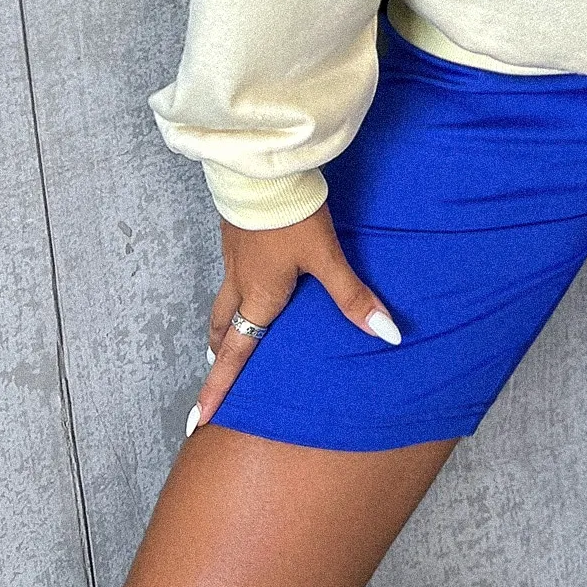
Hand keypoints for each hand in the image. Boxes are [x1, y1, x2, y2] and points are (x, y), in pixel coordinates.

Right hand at [186, 202, 400, 437]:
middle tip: (217, 374)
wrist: (260, 166)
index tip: (200, 420)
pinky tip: (250, 277)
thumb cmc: (291, 214)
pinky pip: (230, 273)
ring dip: (223, 323)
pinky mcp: (236, 233)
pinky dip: (234, 289)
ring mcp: (233, 256)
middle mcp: (239, 281)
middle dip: (219, 355)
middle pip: (221, 329)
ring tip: (230, 335)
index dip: (218, 389)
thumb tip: (386, 333)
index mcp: (258, 296)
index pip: (233, 354)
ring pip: (223, 300)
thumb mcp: (326, 256)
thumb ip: (352, 296)